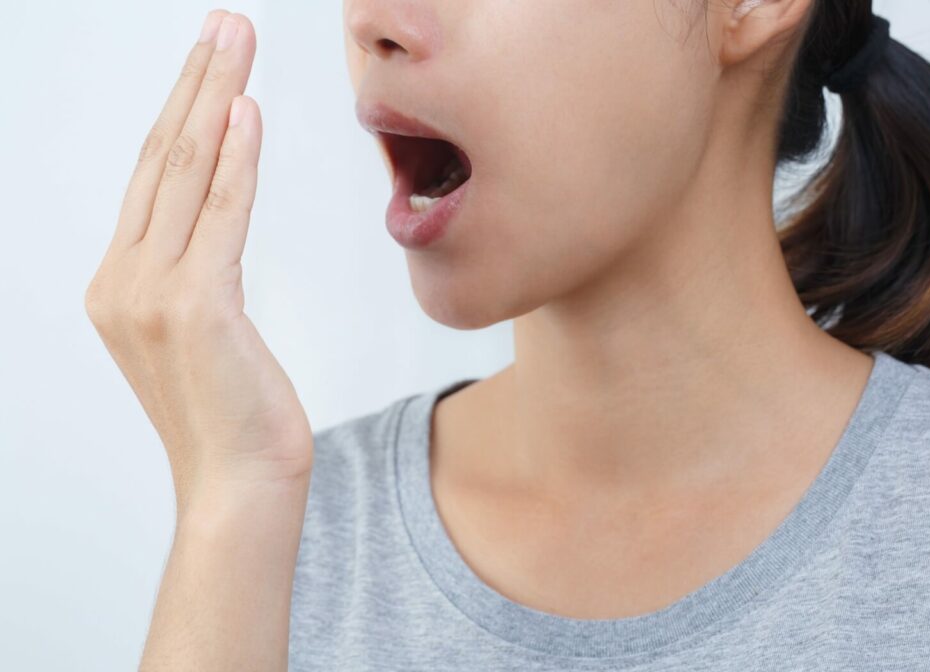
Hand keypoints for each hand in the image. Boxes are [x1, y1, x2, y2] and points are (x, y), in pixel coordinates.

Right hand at [85, 11, 312, 512]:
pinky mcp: (194, 307)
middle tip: (223, 24)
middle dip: (196, 83)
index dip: (183, 112)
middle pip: (161, 159)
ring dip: (214, 98)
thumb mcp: (208, 333)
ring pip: (184, 175)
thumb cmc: (235, 414)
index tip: (210, 62)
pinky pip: (220, 216)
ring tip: (234, 39)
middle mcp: (122, 280)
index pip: (152, 178)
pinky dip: (234, 161)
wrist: (240, 486)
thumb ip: (199, 272)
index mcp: (122, 284)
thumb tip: (217, 216)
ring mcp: (150, 293)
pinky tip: (246, 110)